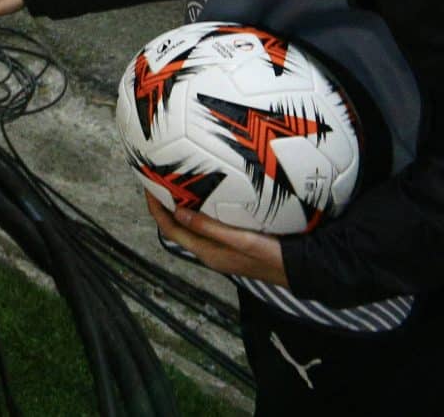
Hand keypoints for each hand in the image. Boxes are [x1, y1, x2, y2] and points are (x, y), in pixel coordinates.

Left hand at [143, 195, 288, 285]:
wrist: (301, 270)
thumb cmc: (273, 256)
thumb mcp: (242, 241)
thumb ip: (210, 228)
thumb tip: (177, 213)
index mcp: (207, 252)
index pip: (171, 229)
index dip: (156, 209)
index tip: (148, 187)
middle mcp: (209, 252)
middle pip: (177, 227)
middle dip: (164, 205)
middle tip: (158, 180)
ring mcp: (220, 249)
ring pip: (190, 226)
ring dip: (179, 207)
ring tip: (175, 184)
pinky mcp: (231, 244)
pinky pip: (206, 226)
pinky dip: (197, 211)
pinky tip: (203, 197)